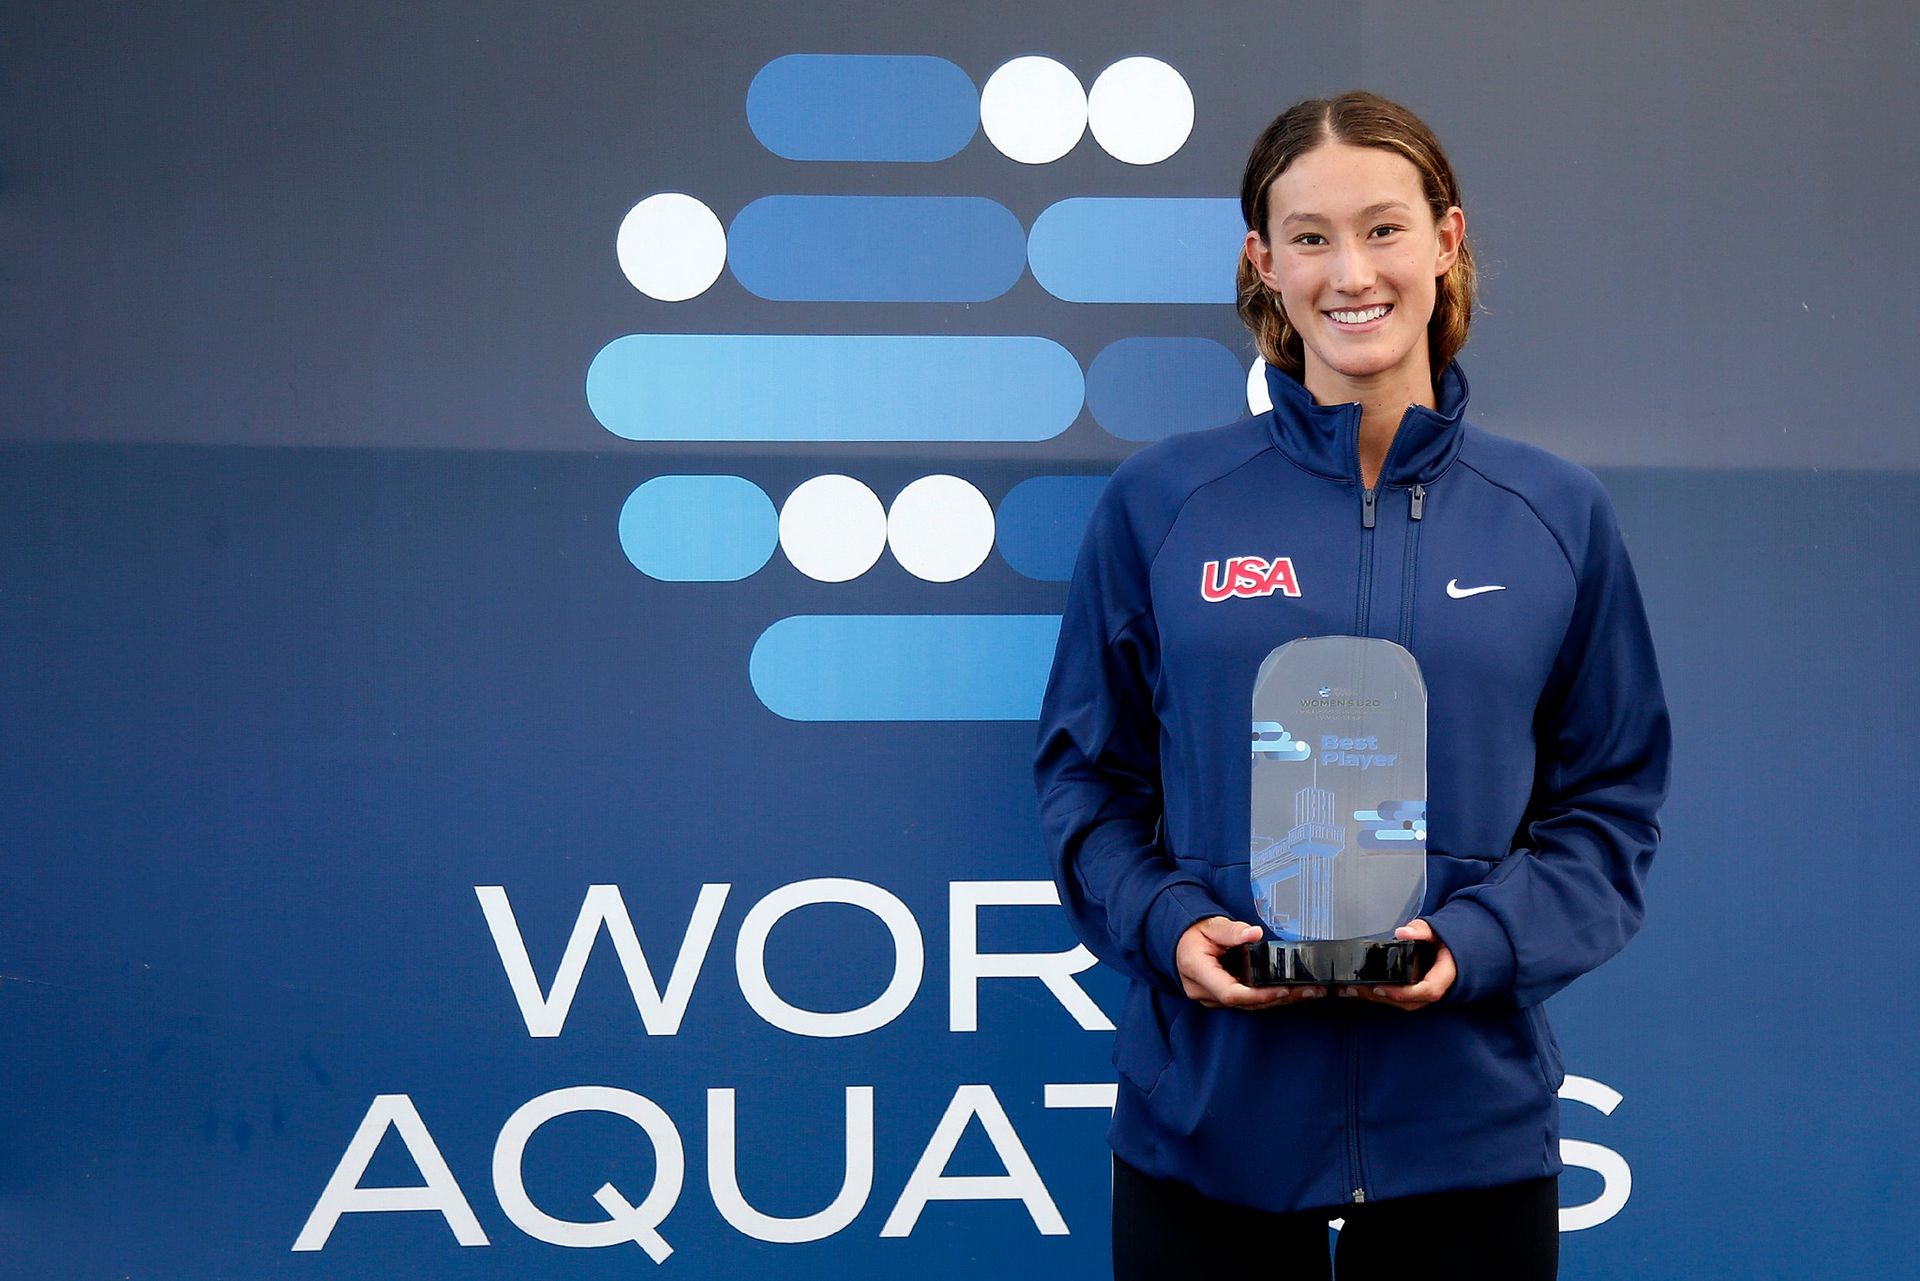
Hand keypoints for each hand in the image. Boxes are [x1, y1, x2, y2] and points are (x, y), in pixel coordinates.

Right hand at [1175, 917, 1324, 1009]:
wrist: (1180, 941)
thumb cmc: (1193, 933)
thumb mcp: (1211, 925)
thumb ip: (1232, 931)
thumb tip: (1253, 933)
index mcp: (1198, 971)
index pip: (1230, 993)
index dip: (1259, 995)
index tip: (1283, 989)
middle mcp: (1203, 991)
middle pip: (1245, 1003)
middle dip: (1280, 998)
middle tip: (1310, 990)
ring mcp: (1211, 998)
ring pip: (1248, 1006)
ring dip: (1279, 1000)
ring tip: (1308, 991)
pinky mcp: (1221, 998)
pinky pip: (1246, 1002)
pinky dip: (1268, 998)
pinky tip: (1290, 992)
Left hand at [1335, 919, 1455, 1009]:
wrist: (1452, 951)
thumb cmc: (1444, 941)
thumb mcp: (1436, 931)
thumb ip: (1421, 930)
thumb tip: (1403, 932)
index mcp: (1445, 976)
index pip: (1428, 991)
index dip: (1404, 993)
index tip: (1380, 988)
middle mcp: (1435, 990)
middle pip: (1408, 1002)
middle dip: (1380, 998)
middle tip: (1354, 989)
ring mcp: (1425, 995)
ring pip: (1402, 1004)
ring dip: (1376, 999)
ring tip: (1350, 990)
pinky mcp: (1415, 994)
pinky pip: (1399, 999)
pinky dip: (1380, 996)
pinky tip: (1360, 989)